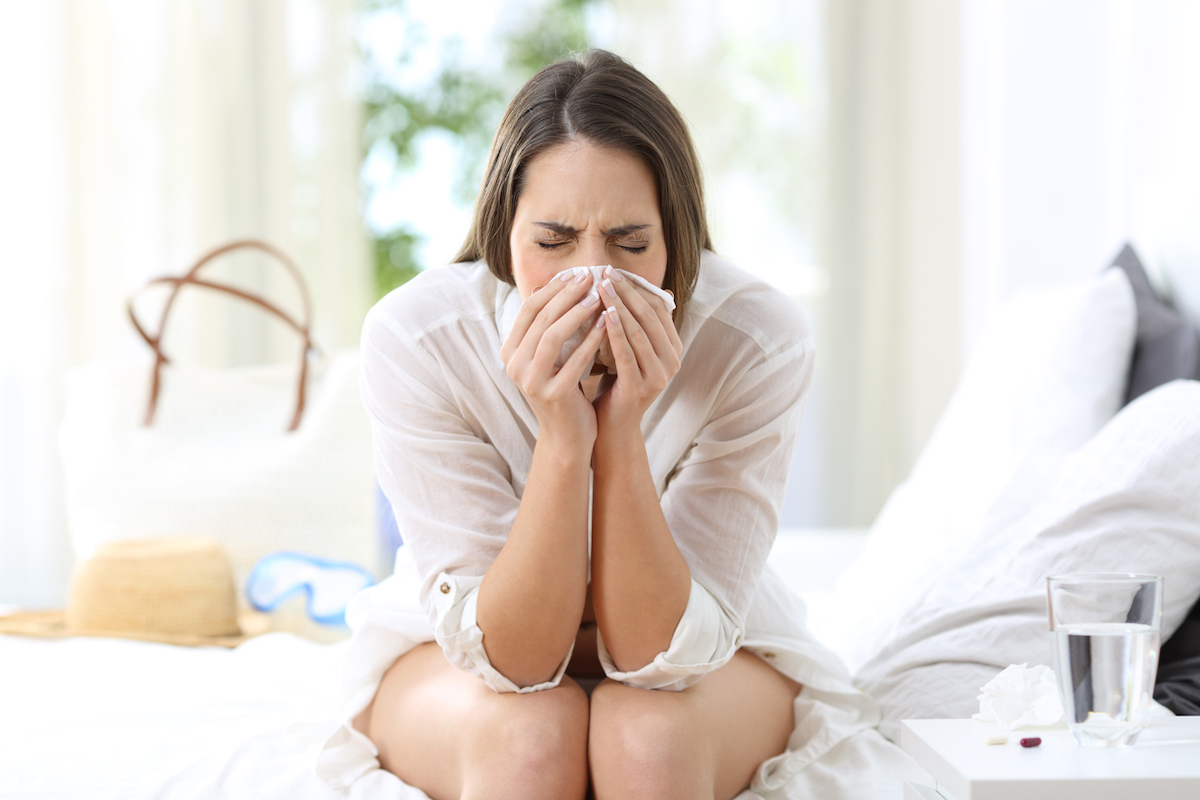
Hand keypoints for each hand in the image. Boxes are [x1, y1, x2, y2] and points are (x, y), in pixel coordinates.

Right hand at [500, 271, 609, 447]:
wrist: (567, 436)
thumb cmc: (563, 389)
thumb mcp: (550, 357)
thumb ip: (547, 327)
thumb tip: (551, 285)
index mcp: (511, 352)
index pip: (529, 309)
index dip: (553, 288)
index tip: (576, 272)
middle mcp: (515, 366)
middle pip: (540, 318)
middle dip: (567, 294)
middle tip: (590, 276)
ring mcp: (531, 382)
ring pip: (553, 335)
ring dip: (577, 312)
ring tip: (599, 295)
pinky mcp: (552, 395)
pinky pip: (574, 360)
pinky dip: (591, 339)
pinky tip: (607, 323)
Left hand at [592, 266, 682, 434]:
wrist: (611, 425)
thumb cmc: (616, 381)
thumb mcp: (630, 348)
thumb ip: (637, 323)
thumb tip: (647, 287)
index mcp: (672, 348)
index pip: (657, 308)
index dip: (636, 287)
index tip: (614, 270)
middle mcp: (672, 361)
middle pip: (649, 317)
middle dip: (627, 292)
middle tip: (606, 271)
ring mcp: (659, 376)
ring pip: (639, 332)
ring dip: (619, 306)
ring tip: (601, 286)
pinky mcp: (641, 387)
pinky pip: (627, 353)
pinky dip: (615, 332)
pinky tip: (602, 315)